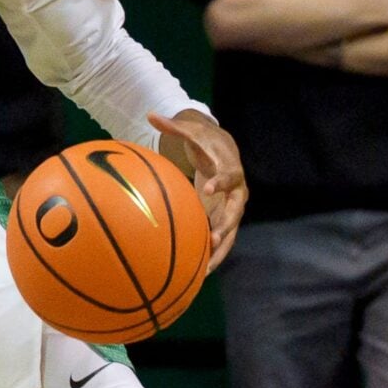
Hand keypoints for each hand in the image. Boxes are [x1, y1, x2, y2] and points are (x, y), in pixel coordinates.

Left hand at [150, 108, 245, 269]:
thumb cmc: (205, 142)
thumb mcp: (191, 132)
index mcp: (230, 169)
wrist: (224, 152)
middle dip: (226, 225)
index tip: (208, 189)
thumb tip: (151, 114)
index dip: (221, 182)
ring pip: (231, 232)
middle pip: (236, 211)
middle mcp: (236, 192)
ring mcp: (231, 208)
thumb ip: (173, 125)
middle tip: (214, 238)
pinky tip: (197, 273)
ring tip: (206, 270)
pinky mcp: (223, 220)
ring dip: (220, 250)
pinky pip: (221, 239)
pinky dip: (212, 254)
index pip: (230, 176)